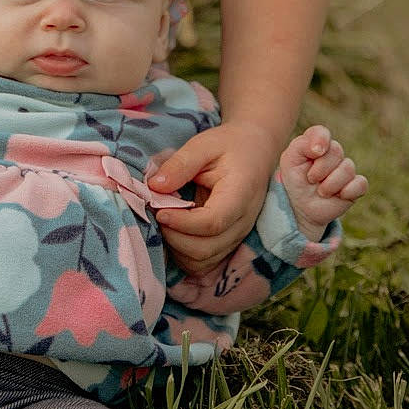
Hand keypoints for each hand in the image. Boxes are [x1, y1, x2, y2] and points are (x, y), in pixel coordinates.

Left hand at [149, 117, 278, 274]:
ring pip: (203, 262)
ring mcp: (236, 237)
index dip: (182, 223)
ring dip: (176, 248)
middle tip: (157, 213)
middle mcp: (242, 223)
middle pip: (206, 249)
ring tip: (165, 221)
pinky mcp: (228, 243)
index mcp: (240, 195)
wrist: (255, 153)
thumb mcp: (203, 144)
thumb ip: (180, 164)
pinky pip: (204, 263)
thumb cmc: (228, 146)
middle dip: (174, 237)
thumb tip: (154, 187)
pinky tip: (174, 231)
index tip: (159, 210)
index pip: (212, 223)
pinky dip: (183, 254)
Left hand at [277, 124, 368, 239]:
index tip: (315, 153)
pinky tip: (339, 196)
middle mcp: (333, 153)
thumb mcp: (290, 160)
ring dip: (331, 184)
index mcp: (316, 143)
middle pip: (336, 151)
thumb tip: (320, 148)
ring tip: (321, 192)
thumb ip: (301, 145)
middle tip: (311, 180)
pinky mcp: (356, 186)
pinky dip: (349, 191)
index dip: (320, 140)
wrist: (301, 207)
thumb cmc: (295, 180)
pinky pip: (361, 183)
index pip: (322, 132)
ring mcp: (345, 169)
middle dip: (321, 169)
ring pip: (348, 168)